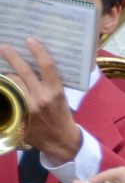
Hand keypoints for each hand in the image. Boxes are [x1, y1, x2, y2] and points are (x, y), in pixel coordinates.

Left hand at [0, 38, 82, 164]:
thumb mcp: (62, 98)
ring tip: (8, 75)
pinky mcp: (18, 115)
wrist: (59, 141)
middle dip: (12, 57)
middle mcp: (41, 98)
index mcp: (56, 92)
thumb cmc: (61, 116)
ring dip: (9, 77)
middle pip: (23, 72)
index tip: (30, 40)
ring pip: (12, 83)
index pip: (47, 66)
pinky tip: (5, 89)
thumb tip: (38, 65)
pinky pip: (6, 97)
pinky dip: (5, 91)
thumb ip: (50, 83)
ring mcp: (27, 107)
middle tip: (4, 47)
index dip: (38, 51)